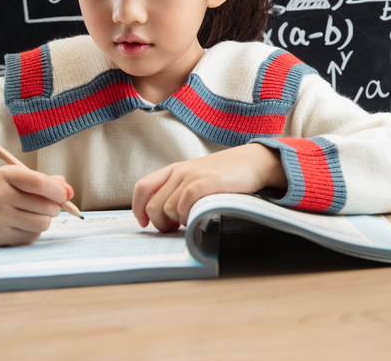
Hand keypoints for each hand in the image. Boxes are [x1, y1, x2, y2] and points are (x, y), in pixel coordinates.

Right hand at [0, 165, 73, 246]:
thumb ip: (46, 182)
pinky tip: (21, 225)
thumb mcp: (19, 179)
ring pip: (42, 223)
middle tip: (47, 205)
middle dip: (54, 207)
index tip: (64, 195)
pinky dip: (32, 231)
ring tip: (34, 214)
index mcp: (5, 175)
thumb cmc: (1, 191)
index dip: (58, 191)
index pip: (40, 183)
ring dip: (45, 220)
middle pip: (46, 206)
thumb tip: (69, 192)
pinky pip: (31, 236)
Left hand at [132, 144, 286, 230]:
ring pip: (168, 207)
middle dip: (160, 224)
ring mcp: (194, 175)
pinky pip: (185, 200)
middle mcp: (180, 171)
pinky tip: (195, 216)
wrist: (253, 162)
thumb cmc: (225, 175)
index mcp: (174, 170)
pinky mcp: (209, 181)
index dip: (138, 208)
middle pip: (153, 205)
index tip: (144, 223)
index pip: (142, 187)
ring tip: (190, 220)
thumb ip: (180, 191)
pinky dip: (186, 214)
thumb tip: (165, 216)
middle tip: (174, 229)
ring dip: (176, 221)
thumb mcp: (196, 178)